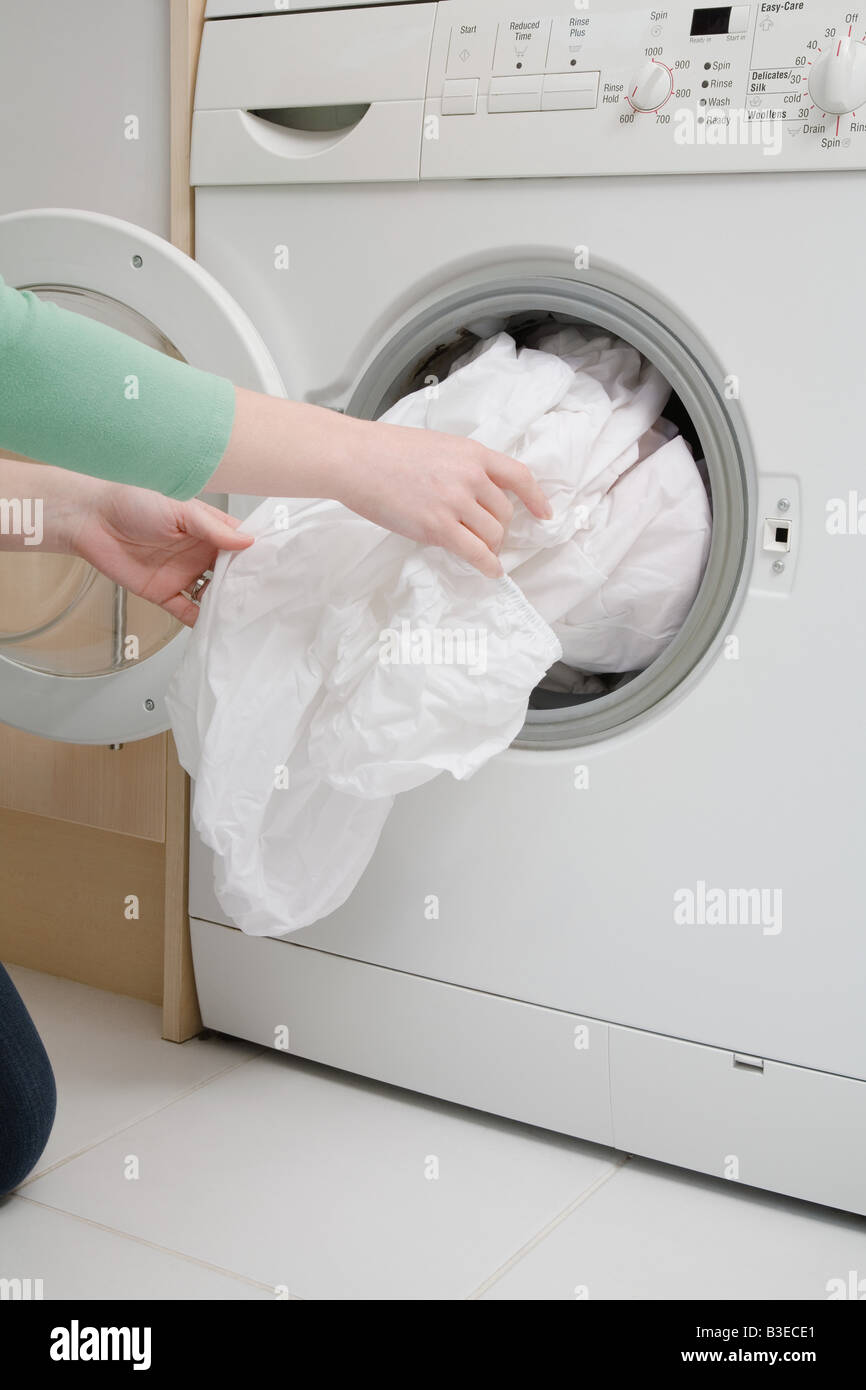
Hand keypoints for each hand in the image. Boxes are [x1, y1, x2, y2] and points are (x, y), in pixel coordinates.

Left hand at [71, 483, 252, 625]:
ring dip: (226, 605)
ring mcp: (183, 574)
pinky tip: (215, 627)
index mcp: (207, 530)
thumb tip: (247, 541)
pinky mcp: (164, 593)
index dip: (258, 555)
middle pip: (231, 574)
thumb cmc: (132, 501)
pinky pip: (187, 611)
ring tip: (246, 616)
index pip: (241, 544)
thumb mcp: (179, 509)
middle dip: (246, 585)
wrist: (91, 519)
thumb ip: (213, 528)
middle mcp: (199, 553)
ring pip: (212, 595)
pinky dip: (201, 621)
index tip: (278, 567)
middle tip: (267, 598)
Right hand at [208, 390, 551, 577]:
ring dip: (490, 546)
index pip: (519, 476)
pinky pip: (475, 552)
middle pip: (505, 512)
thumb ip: (460, 466)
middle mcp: (470, 476)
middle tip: (487, 537)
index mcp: (472, 453)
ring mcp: (455, 502)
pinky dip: (488, 565)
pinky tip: (490, 571)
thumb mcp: (435, 446)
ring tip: (482, 552)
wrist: (355, 458)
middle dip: (500, 528)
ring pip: (493, 534)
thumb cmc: (384, 451)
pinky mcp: (438, 526)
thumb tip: (472, 494)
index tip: (545, 513)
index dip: (536, 498)